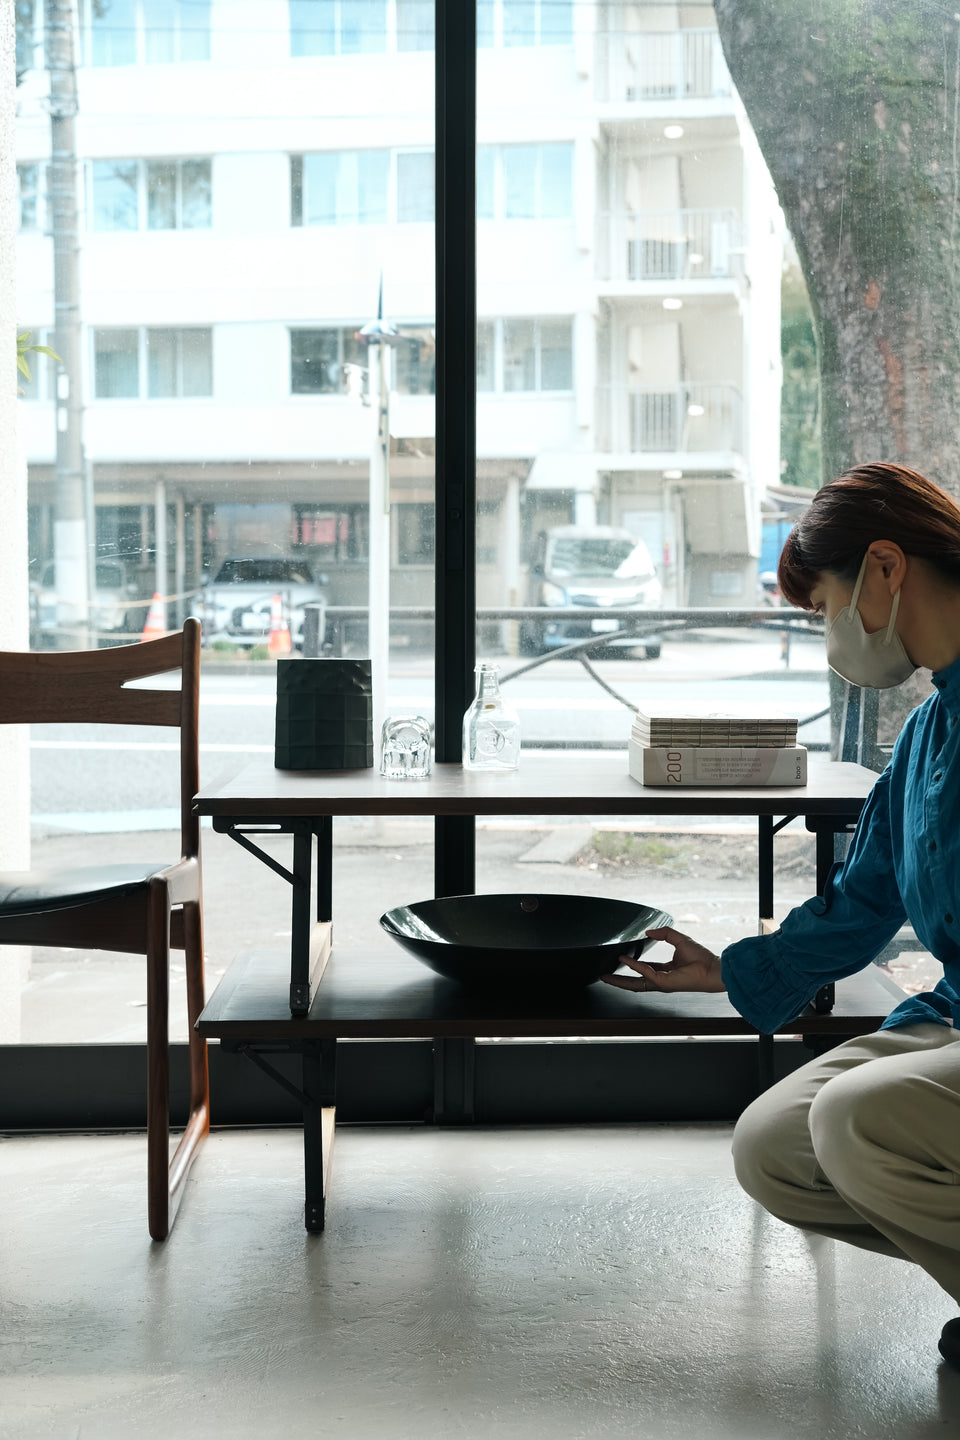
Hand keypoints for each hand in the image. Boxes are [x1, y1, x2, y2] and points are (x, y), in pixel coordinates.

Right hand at [601, 926, 725, 994]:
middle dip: (619, 981)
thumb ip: (664, 933)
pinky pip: (645, 973)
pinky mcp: (664, 982)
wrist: (713, 968)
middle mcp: (661, 979)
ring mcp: (661, 983)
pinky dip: (634, 966)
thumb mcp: (679, 939)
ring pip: (635, 984)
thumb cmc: (701, 957)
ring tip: (606, 976)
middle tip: (605, 976)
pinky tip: (625, 960)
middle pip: (635, 982)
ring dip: (620, 980)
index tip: (620, 959)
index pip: (644, 970)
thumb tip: (649, 932)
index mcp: (665, 971)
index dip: (632, 965)